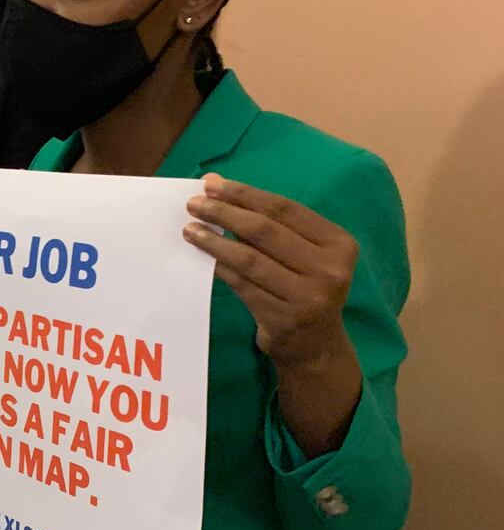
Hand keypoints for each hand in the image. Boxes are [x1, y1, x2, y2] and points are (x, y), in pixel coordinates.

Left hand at [183, 173, 357, 367]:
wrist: (316, 345)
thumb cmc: (304, 287)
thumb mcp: (304, 254)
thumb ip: (270, 224)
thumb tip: (216, 185)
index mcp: (339, 243)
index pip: (285, 209)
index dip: (246, 194)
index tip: (213, 184)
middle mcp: (329, 269)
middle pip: (265, 231)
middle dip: (225, 213)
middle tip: (194, 204)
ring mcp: (307, 296)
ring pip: (250, 259)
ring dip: (215, 241)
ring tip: (190, 230)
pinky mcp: (283, 318)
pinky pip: (242, 285)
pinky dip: (220, 267)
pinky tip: (202, 256)